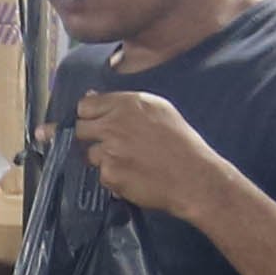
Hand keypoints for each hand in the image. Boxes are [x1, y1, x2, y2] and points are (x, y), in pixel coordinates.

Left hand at [70, 87, 238, 224]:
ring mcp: (110, 151)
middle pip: (80, 128)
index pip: (85, 105)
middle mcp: (115, 124)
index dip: (89, 115)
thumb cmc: (182, 144)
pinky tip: (133, 176)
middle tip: (109, 145)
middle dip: (90, 137)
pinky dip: (114, 178)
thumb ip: (124, 103)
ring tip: (129, 163)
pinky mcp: (110, 174)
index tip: (95, 123)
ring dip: (103, 160)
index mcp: (128, 104)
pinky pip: (102, 175)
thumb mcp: (159, 110)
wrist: (194, 178)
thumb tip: (91, 96)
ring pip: (89, 154)